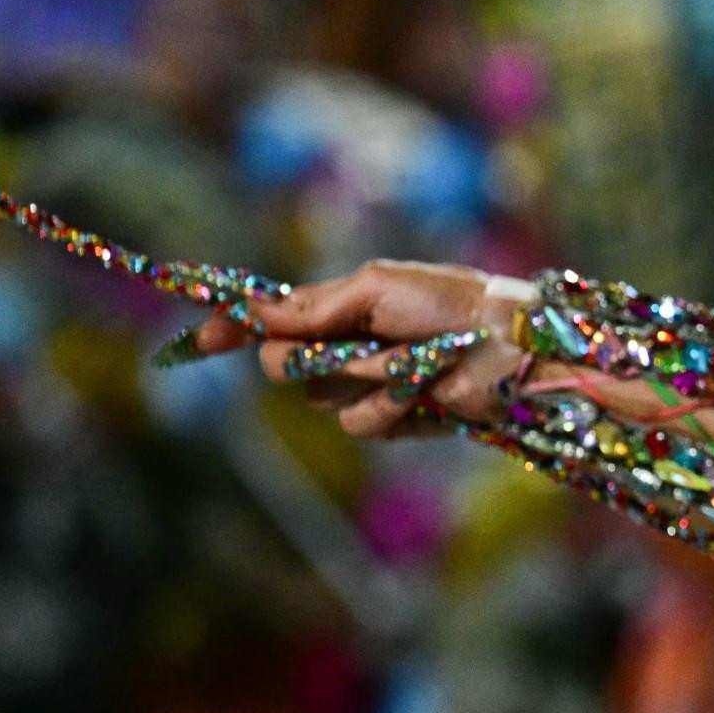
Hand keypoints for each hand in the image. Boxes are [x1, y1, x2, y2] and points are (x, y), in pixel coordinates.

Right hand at [184, 259, 534, 438]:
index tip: (202, 340)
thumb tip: (256, 311)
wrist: (511, 345)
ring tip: (413, 360)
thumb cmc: (451, 304)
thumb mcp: (379, 288)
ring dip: (364, 377)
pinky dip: (391, 405)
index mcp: (343, 306)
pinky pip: (360, 424)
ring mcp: (370, 385)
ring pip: (322, 399)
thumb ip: (316, 306)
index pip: (273, 321)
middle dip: (309, 358)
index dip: (236, 329)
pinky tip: (425, 392)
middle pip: (283, 365)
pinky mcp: (395, 419)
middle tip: (354, 344)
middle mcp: (349, 346)